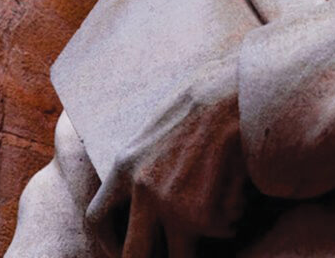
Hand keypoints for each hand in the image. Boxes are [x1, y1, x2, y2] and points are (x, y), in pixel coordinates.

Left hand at [86, 53, 245, 257]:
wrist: (233, 93)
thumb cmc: (200, 99)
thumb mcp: (157, 124)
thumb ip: (143, 160)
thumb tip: (138, 189)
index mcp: (125, 166)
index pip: (97, 218)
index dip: (107, 241)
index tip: (122, 247)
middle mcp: (144, 192)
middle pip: (132, 254)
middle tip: (164, 254)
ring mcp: (174, 207)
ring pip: (177, 257)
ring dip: (194, 246)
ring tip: (212, 225)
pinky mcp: (205, 215)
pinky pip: (218, 233)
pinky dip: (229, 223)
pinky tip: (237, 201)